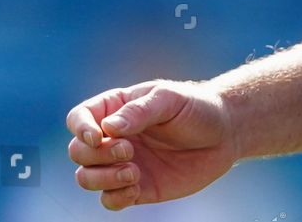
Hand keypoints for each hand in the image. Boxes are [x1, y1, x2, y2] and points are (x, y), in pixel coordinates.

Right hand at [65, 80, 238, 210]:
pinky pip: (109, 200)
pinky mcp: (136, 188)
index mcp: (116, 109)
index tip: (98, 137)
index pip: (78, 117)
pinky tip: (136, 188)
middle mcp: (113, 137)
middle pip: (78, 151)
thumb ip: (139, 111)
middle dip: (97, 155)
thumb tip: (108, 127)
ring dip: (102, 178)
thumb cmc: (195, 108)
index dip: (80, 128)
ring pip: (86, 178)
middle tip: (129, 151)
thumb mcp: (169, 100)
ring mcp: (122, 164)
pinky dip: (115, 198)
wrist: (224, 135)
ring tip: (134, 171)